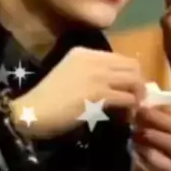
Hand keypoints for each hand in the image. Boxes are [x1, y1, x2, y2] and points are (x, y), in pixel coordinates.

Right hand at [9, 47, 144, 139]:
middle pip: (132, 66)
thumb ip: (90, 73)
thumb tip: (114, 84)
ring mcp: (98, 75)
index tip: (129, 89)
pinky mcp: (99, 94)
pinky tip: (125, 117)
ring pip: (134, 80)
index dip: (130, 74)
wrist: (32, 111)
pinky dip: (131, 108)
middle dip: (138, 83)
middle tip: (135, 99)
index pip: (120, 58)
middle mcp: (94, 59)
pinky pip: (128, 98)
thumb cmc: (47, 97)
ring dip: (137, 96)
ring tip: (131, 109)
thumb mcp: (69, 74)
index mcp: (85, 53)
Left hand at [132, 105, 170, 170]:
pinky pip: (164, 164)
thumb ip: (154, 127)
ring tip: (135, 131)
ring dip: (152, 133)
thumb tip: (142, 104)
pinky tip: (136, 150)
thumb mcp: (154, 146)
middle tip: (138, 112)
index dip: (169, 108)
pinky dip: (148, 154)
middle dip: (158, 117)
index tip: (148, 103)